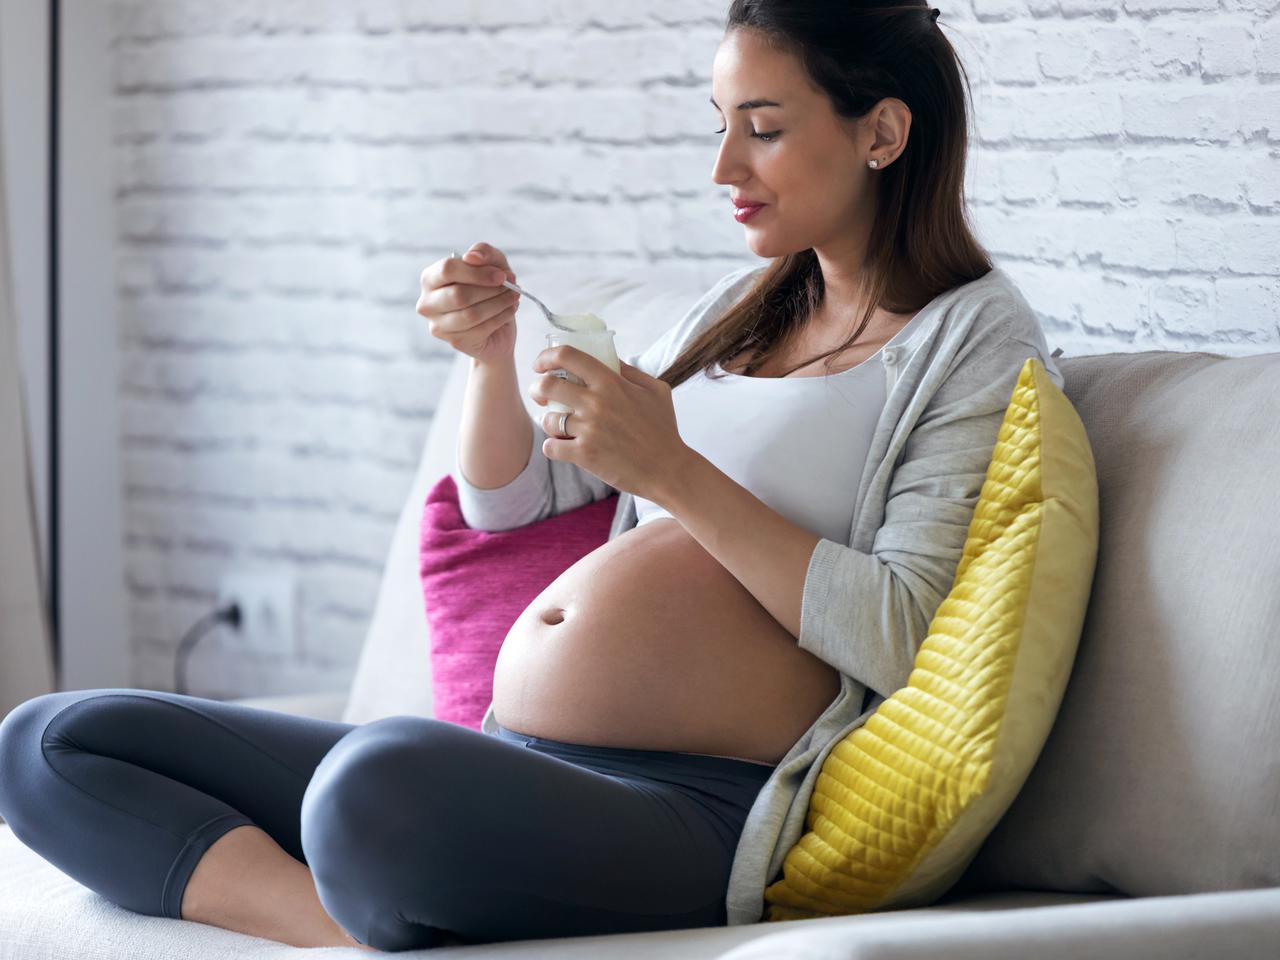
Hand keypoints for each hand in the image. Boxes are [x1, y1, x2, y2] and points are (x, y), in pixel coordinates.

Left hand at [529, 346, 690, 502]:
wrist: (669, 470)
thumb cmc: (664, 429)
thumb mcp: (656, 390)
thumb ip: (630, 371)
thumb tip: (608, 359)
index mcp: (611, 382)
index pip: (567, 356)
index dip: (547, 356)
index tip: (542, 365)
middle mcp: (596, 403)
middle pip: (547, 386)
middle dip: (537, 389)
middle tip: (541, 395)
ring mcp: (589, 429)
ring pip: (548, 419)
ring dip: (549, 422)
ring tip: (560, 426)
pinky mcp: (584, 455)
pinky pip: (550, 446)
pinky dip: (553, 446)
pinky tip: (563, 446)